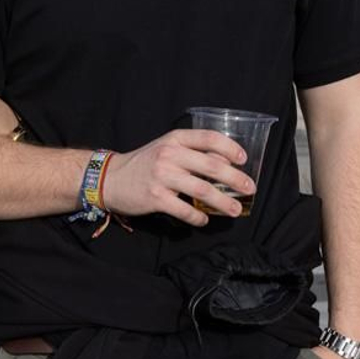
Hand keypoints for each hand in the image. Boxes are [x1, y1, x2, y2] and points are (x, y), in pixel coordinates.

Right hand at [98, 129, 254, 226]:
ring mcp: (162, 176)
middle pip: (212, 166)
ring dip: (223, 202)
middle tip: (249, 188)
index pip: (208, 138)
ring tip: (236, 210)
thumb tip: (224, 165)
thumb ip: (190, 153)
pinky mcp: (155, 197)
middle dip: (235, 179)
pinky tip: (204, 220)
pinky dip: (198, 217)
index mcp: (174, 140)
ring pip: (202, 189)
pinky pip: (184, 210)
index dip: (230, 148)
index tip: (243, 159)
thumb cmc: (143, 164)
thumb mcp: (165, 149)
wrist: (110, 179)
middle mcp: (169, 155)